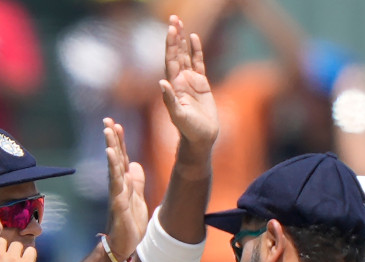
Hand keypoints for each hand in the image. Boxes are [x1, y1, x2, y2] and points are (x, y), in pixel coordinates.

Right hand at [103, 118, 147, 260]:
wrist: (124, 246)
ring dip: (111, 147)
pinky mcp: (118, 203)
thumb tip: (136, 164)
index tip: (116, 124)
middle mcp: (118, 185)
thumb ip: (136, 181)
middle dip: (112, 139)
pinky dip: (113, 167)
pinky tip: (110, 153)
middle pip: (116, 158)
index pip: (122, 158)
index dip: (119, 142)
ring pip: (114, 166)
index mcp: (124, 184)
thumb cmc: (130, 224)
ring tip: (108, 130)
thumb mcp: (137, 198)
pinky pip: (115, 182)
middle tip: (108, 120)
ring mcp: (117, 193)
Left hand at [160, 15, 218, 158]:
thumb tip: (162, 83)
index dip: (170, 45)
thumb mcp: (178, 116)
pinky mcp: (202, 84)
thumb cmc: (188, 130)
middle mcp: (180, 80)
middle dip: (174, 37)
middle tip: (173, 19)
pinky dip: (196, 51)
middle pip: (176, 54)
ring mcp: (190, 81)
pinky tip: (195, 38)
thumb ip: (170, 100)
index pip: (171, 60)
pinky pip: (199, 63)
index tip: (171, 30)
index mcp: (173, 85)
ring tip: (180, 23)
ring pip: (186, 56)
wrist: (201, 138)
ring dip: (183, 41)